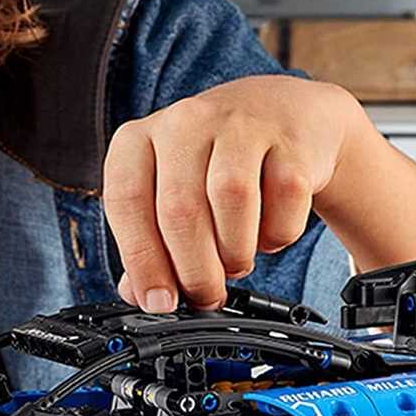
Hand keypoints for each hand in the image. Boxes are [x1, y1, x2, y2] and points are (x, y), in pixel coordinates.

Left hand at [103, 75, 361, 312]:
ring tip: (236, 263)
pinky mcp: (290, 138)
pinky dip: (277, 233)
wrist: (283, 112)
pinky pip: (284, 200)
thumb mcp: (167, 189)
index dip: (142, 261)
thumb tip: (140, 295)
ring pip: (231, 200)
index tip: (159, 302)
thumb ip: (149, 241)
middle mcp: (184, 122)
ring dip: (235, 252)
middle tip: (206, 296)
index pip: (125, 201)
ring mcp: (239, 124)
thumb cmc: (214, 160)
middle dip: (194, 270)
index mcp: (139, 139)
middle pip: (180, 209)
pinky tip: (268, 233)